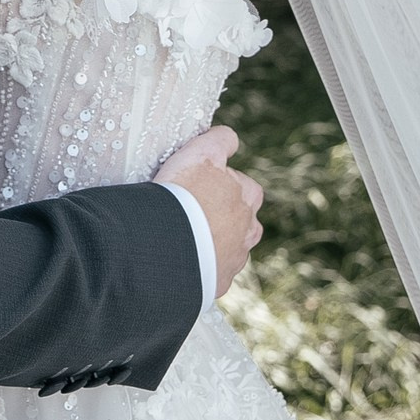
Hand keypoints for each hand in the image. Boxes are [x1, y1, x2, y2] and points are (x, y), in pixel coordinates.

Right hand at [154, 125, 263, 296]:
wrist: (169, 246)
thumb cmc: (186, 194)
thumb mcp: (203, 152)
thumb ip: (220, 140)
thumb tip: (230, 138)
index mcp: (249, 196)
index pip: (240, 183)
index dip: (216, 181)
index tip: (196, 183)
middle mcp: (249, 229)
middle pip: (238, 218)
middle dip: (219, 215)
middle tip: (189, 211)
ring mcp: (235, 258)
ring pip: (227, 246)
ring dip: (211, 241)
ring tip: (184, 236)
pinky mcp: (219, 282)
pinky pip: (211, 271)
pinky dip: (200, 265)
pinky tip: (181, 257)